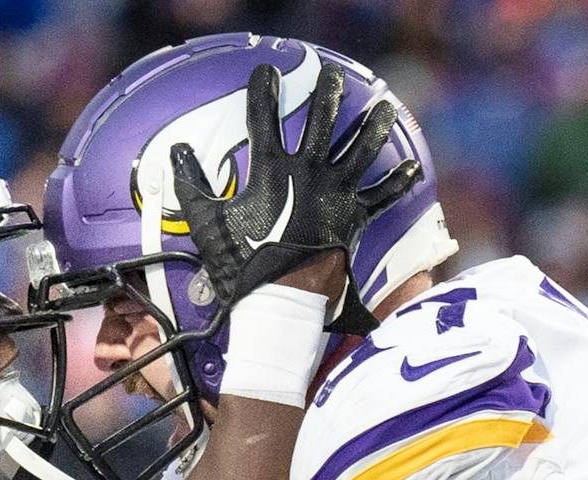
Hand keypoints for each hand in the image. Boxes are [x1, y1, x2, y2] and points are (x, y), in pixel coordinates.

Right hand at [171, 61, 423, 321]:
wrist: (279, 300)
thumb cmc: (241, 264)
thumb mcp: (206, 224)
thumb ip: (191, 185)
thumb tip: (177, 153)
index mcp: (271, 171)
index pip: (264, 119)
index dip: (263, 91)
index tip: (265, 71)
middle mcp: (308, 173)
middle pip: (322, 120)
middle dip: (327, 91)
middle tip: (332, 74)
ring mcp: (336, 193)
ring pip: (361, 148)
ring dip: (373, 124)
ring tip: (383, 106)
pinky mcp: (355, 218)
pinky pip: (383, 196)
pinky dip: (398, 182)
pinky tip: (410, 167)